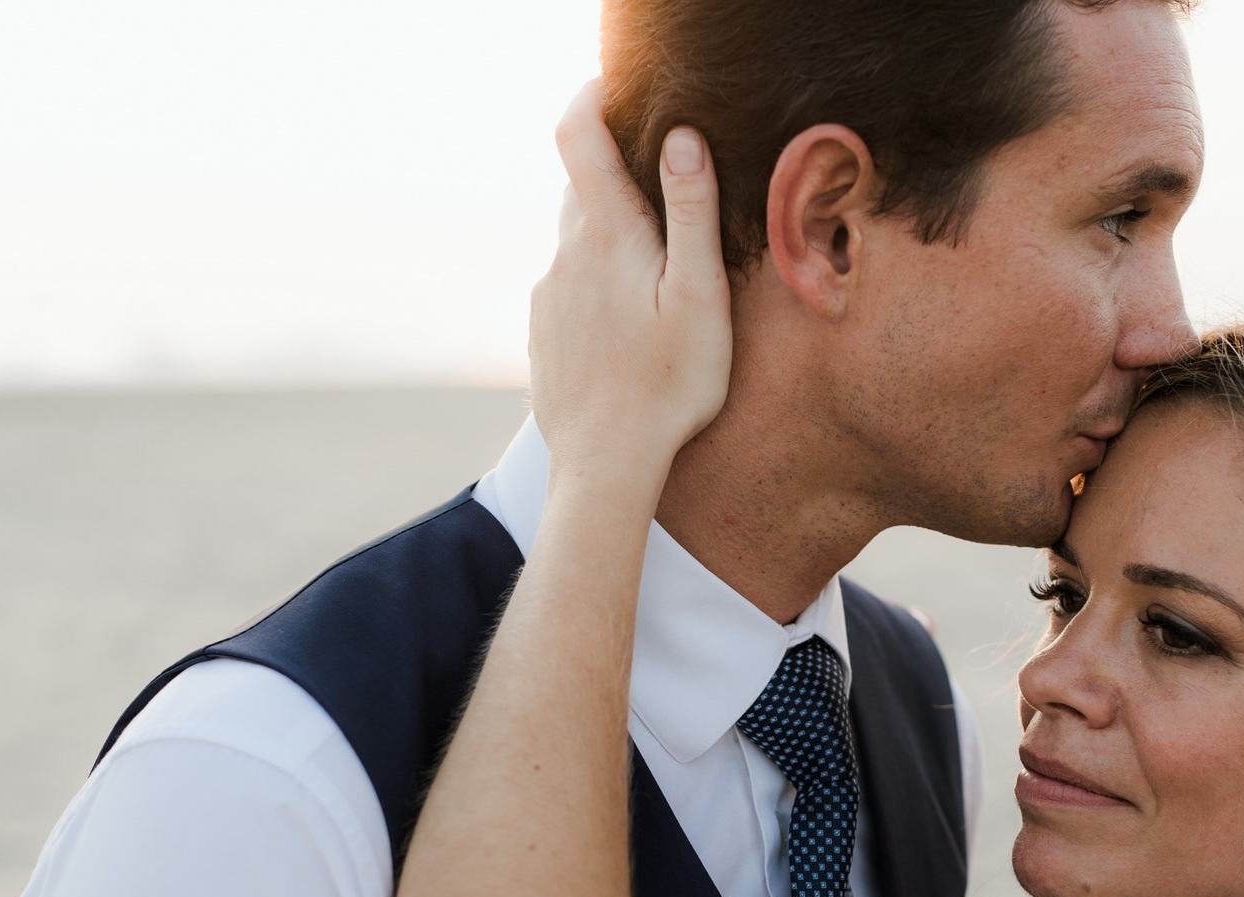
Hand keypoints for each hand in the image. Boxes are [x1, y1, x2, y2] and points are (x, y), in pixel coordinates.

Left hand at [528, 82, 730, 509]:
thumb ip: (689, 212)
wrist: (605, 465)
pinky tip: (631, 327)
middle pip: (582, 187)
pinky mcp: (544, 332)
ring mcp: (548, 295)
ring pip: (577, 239)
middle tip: (667, 191)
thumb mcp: (699, 295)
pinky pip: (569, 286)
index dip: (590, 95)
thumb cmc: (668, 385)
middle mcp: (565, 255)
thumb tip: (681, 138)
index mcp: (607, 235)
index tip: (613, 84)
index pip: (577, 134)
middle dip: (617, 175)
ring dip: (611, 236)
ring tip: (658, 275)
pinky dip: (598, 284)